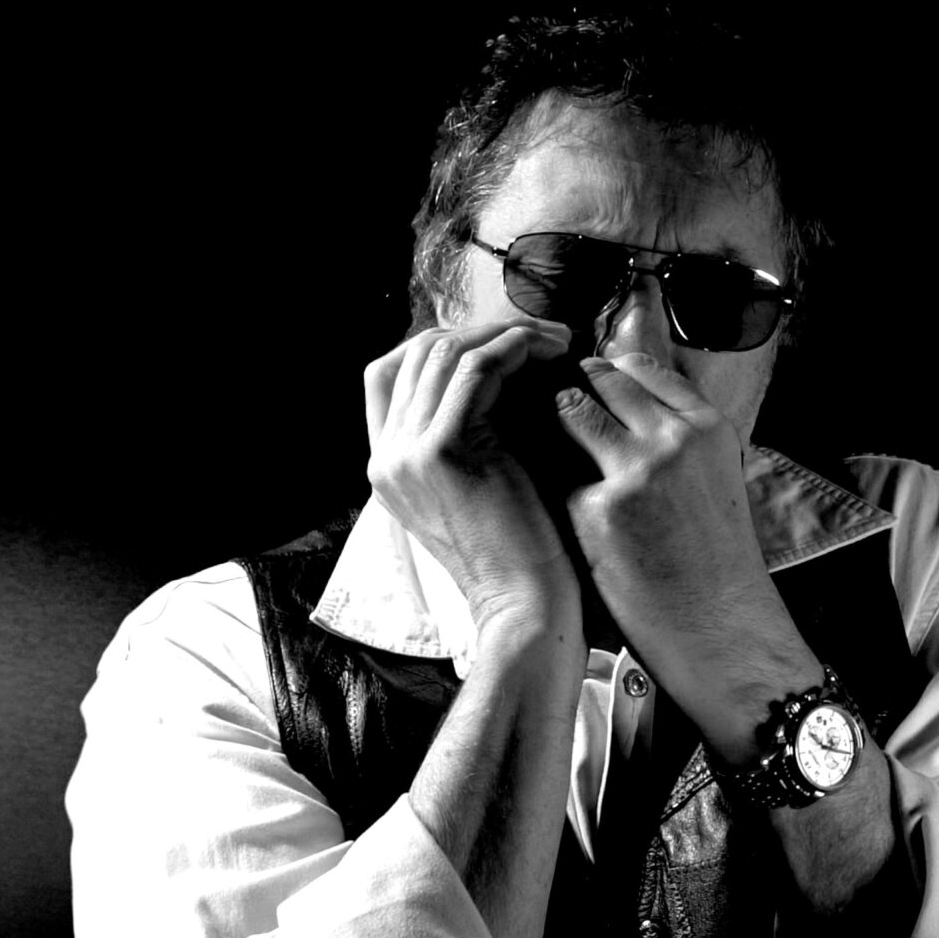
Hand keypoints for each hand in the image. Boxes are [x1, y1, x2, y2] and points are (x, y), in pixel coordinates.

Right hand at [363, 317, 584, 627]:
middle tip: (537, 336)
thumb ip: (468, 439)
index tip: (497, 344)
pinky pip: (474, 369)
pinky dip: (512, 348)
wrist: (524, 607)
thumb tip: (499, 374)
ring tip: (552, 341)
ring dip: (504, 333)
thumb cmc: (521, 554)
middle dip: (482, 330)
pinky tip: (546, 352)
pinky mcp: (443, 450)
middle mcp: (386, 456)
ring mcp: (407, 452)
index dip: (441, 343)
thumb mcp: (478, 488)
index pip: (388, 372)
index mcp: (386, 466)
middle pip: (419, 351)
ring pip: (445, 351)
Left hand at [551, 353, 820, 750]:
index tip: (591, 384)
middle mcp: (674, 438)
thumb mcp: (712, 478)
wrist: (719, 628)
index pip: (642, 368)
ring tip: (546, 444)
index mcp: (707, 427)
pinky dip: (550, 480)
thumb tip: (621, 403)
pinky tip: (551, 500)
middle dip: (574, 389)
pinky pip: (556, 471)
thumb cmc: (713, 562)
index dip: (609, 374)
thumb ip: (674, 436)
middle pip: (602, 379)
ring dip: (554, 423)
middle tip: (557, 407)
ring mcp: (636, 470)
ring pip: (570, 411)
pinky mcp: (599, 507)